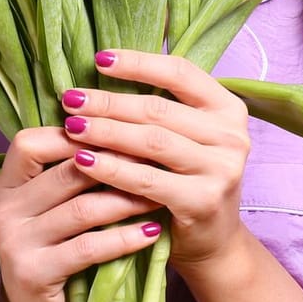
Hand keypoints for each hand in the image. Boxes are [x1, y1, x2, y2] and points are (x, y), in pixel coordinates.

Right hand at [0, 125, 162, 301]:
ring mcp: (15, 242)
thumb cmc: (55, 257)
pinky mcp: (34, 273)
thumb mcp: (54, 213)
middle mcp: (5, 210)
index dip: (75, 134)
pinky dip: (124, 238)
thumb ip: (71, 179)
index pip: (31, 143)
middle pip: (65, 172)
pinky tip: (151, 233)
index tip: (120, 134)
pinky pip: (88, 247)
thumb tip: (122, 133)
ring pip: (82, 208)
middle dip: (116, 164)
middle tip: (156, 160)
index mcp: (6, 186)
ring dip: (127, 200)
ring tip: (160, 196)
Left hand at [59, 49, 252, 269]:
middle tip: (71, 99)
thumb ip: (160, 109)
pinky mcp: (203, 201)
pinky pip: (146, 180)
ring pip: (151, 141)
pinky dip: (111, 169)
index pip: (180, 72)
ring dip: (106, 132)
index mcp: (228, 109)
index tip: (99, 60)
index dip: (139, 63)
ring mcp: (221, 169)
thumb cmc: (188, 181)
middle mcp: (232, 136)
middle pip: (159, 109)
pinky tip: (83, 161)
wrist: (213, 242)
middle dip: (109, 102)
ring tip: (72, 127)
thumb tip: (104, 71)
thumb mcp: (186, 138)